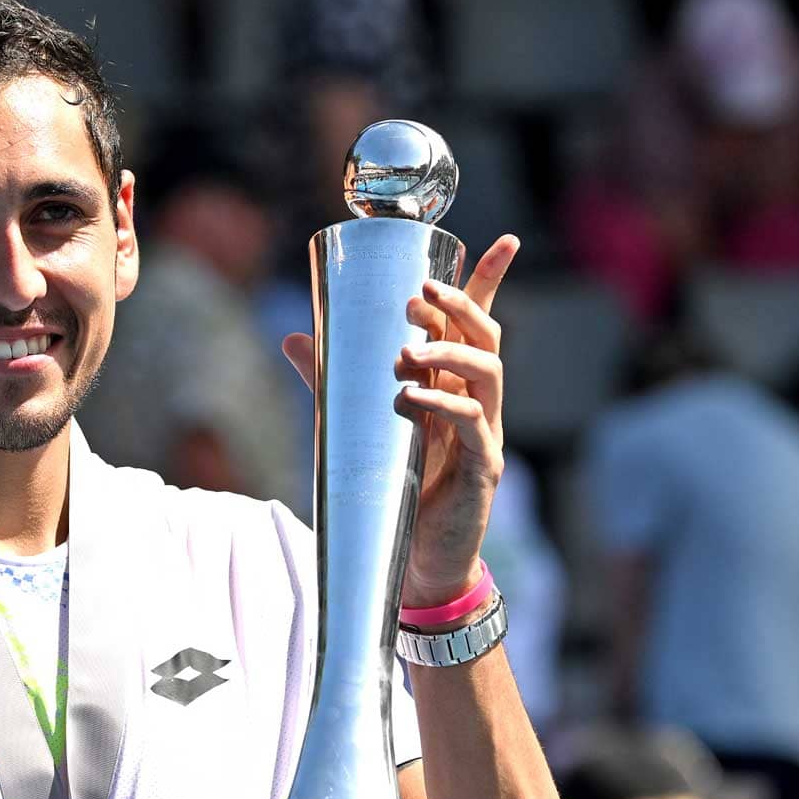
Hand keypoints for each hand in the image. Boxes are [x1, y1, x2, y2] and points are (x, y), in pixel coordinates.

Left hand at [283, 235, 518, 607]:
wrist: (417, 559)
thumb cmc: (397, 488)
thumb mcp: (362, 425)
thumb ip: (333, 383)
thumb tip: (293, 339)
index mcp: (454, 382)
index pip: (478, 321)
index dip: (490, 279)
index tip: (505, 238)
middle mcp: (478, 400)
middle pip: (485, 336)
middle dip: (458, 307)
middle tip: (419, 296)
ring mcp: (487, 432)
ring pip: (488, 373)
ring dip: (448, 354)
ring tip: (407, 353)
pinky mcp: (484, 466)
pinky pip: (472, 424)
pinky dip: (442, 406)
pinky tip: (410, 398)